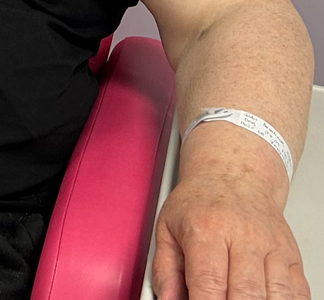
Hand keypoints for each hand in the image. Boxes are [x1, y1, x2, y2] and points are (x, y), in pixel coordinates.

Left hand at [153, 174, 309, 299]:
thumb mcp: (168, 227)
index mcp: (208, 228)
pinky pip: (297, 292)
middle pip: (246, 294)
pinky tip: (264, 299)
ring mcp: (272, 247)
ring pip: (276, 295)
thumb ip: (164, 269)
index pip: (209, 282)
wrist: (234, 174)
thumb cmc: (200, 202)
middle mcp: (244, 237)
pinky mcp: (292, 256)